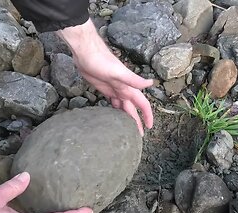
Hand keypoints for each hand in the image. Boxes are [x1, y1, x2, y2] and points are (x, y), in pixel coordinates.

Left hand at [57, 19, 153, 135]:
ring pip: (122, 106)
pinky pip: (112, 102)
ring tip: (126, 130)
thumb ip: (133, 79)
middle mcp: (123, 89)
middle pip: (132, 108)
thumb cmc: (101, 60)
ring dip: (125, 117)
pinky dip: (115, 110)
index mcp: (128, 87)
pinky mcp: (104, 88)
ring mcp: (113, 89)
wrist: (85, 52)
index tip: (149, 127)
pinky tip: (113, 116)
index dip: (147, 115)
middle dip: (136, 121)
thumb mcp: (118, 72)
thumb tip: (151, 83)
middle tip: (137, 136)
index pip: (142, 103)